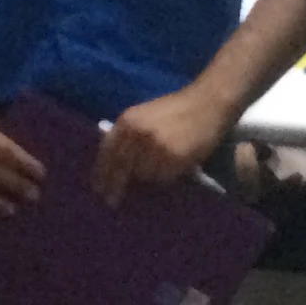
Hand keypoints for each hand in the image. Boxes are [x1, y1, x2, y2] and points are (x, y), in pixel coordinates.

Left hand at [96, 83, 227, 202]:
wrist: (207, 102)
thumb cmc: (177, 108)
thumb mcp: (144, 114)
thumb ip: (128, 135)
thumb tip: (115, 166)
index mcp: (127, 121)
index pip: (107, 153)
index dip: (101, 173)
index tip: (98, 189)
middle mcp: (137, 134)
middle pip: (121, 169)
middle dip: (115, 187)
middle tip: (111, 202)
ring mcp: (155, 147)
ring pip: (144, 176)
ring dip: (147, 179)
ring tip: (159, 173)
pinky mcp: (173, 158)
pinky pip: (163, 177)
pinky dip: (166, 178)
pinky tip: (174, 169)